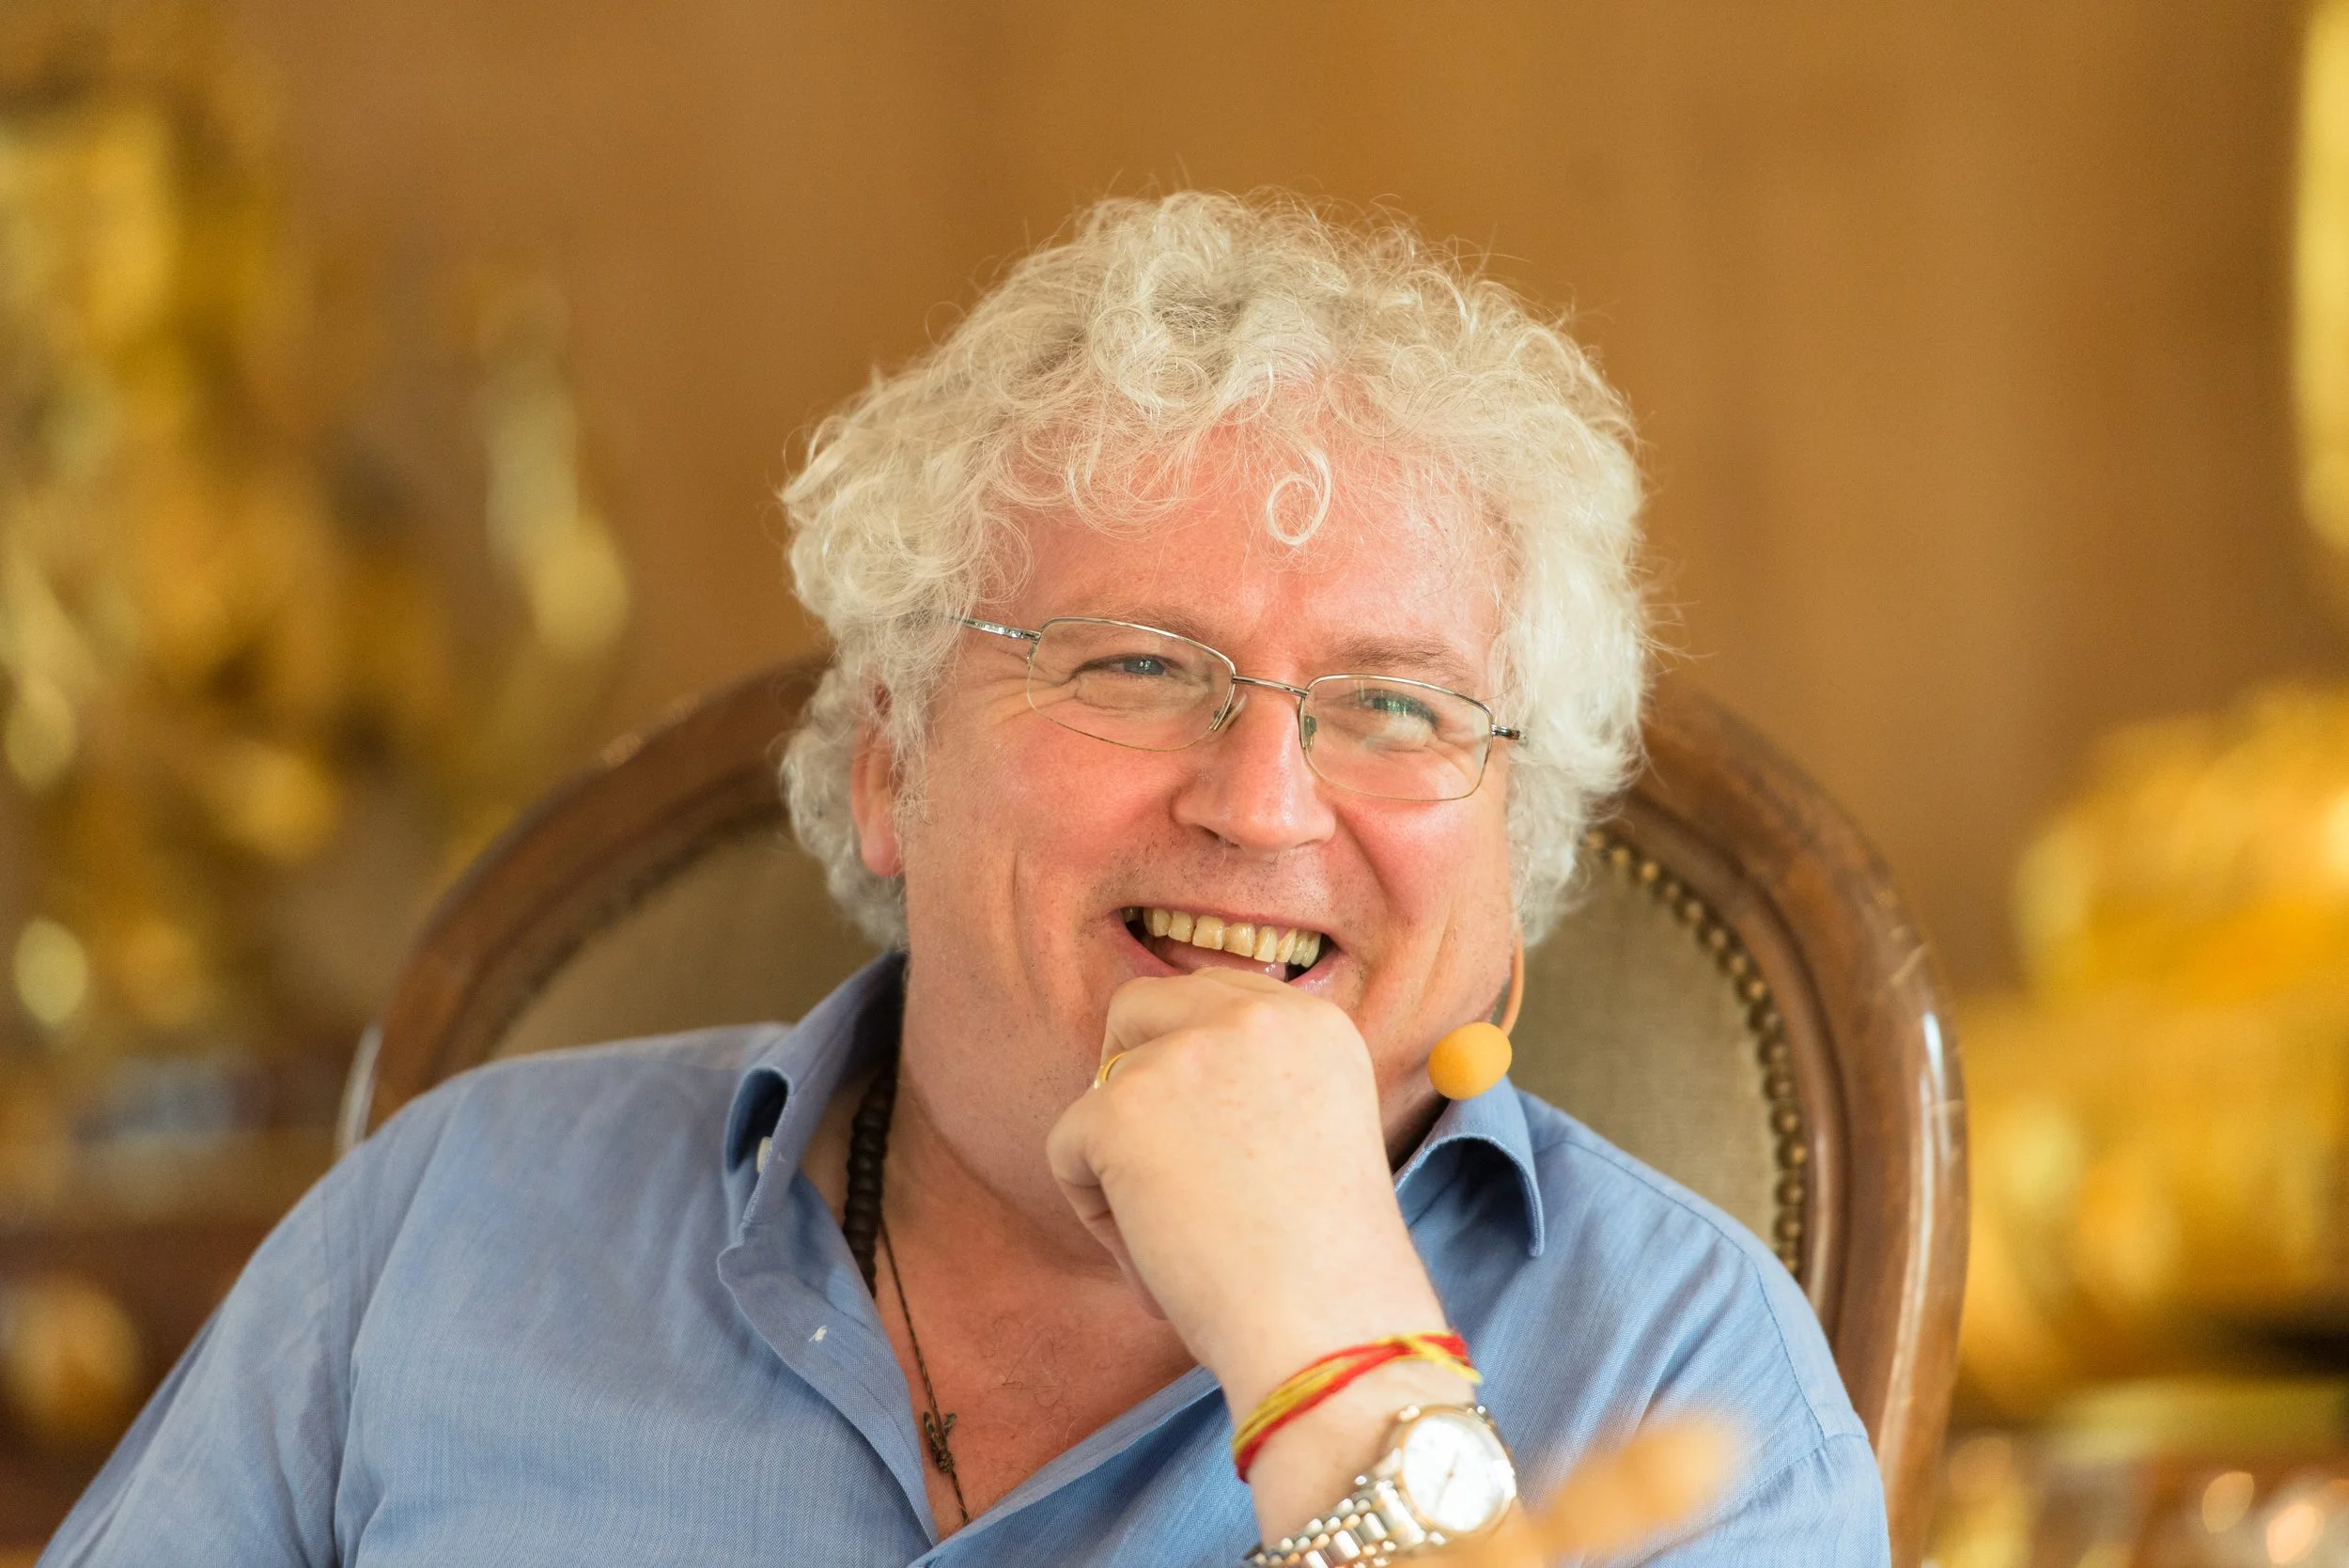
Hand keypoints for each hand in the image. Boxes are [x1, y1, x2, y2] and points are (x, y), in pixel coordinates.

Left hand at [1043, 968, 1450, 1415]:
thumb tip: (1159, 1084)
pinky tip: (1151, 1257)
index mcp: (1314, 1021)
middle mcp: (1253, 1018)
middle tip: (1145, 1159)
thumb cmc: (1327, 1266)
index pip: (1216, 997)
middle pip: (1142, 1007)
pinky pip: (1067, 1147)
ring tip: (1168, 1239)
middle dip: (1128, 1074)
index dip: (1188, 1056)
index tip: (1196, 1128)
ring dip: (1117, 1157)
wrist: (1329, 1327)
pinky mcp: (1121, 1107)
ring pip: (1101, 1085)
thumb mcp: (1316, 1134)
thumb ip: (1256, 1088)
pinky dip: (1093, 1209)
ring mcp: (1185, 1055)